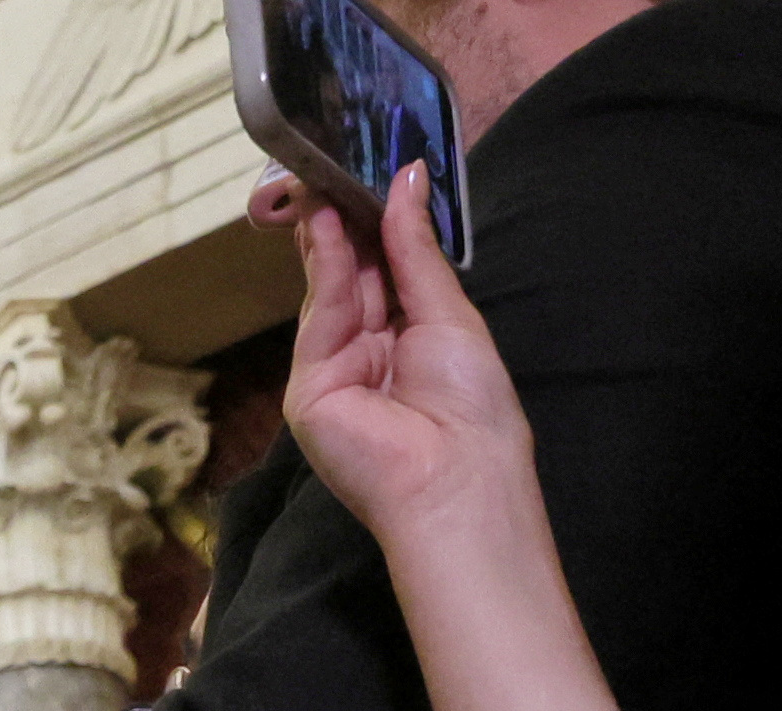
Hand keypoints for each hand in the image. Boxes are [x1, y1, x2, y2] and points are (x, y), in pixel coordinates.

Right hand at [274, 170, 533, 557]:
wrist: (454, 477)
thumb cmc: (472, 404)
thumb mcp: (449, 310)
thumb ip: (417, 247)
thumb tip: (408, 177)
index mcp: (407, 334)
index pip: (383, 265)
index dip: (375, 219)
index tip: (369, 171)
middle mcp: (367, 348)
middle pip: (350, 271)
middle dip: (343, 218)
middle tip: (335, 162)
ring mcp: (333, 367)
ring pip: (330, 286)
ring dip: (330, 233)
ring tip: (327, 180)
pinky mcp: (309, 387)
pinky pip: (320, 314)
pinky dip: (327, 266)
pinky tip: (330, 223)